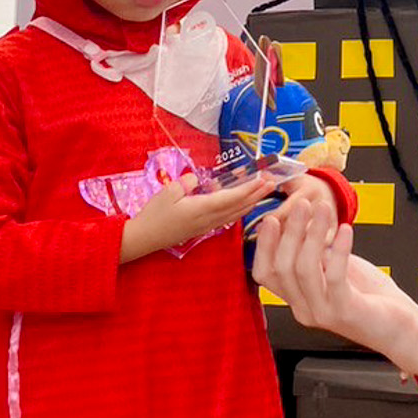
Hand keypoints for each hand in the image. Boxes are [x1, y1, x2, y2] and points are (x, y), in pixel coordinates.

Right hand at [118, 171, 274, 263]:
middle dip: (257, 193)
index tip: (264, 179)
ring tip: (264, 191)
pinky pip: (228, 218)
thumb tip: (197, 179)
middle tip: (273, 182)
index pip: (232, 197)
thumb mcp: (168, 192)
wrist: (144, 238)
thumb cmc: (154, 214)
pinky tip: (245, 205)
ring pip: (236, 213)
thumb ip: (186, 182)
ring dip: (252, 201)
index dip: (249, 188)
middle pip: (239, 206)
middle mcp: (209, 219)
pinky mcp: (203, 229)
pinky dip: (240, 209)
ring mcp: (207, 225)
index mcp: (202, 208)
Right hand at [250, 195, 417, 365]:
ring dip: (312, 233)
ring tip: (323, 209)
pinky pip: (334, 276)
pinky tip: (345, 230)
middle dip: (291, 231)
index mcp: (299, 300)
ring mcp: (323, 312)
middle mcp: (305, 309)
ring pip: (304, 269)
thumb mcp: (336, 271)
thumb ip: (317, 255)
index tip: (271, 218)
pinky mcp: (346, 311)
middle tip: (303, 205)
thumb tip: (304, 225)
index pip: (266, 275)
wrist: (401, 328)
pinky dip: (338, 249)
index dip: (264, 245)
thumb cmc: (371, 298)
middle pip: (283, 267)